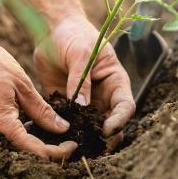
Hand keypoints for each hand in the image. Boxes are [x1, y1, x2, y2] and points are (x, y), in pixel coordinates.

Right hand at [0, 35, 77, 159]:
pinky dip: (10, 136)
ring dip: (27, 144)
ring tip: (41, 127)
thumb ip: (42, 111)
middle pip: (21, 155)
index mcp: (2, 125)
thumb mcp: (22, 84)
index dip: (59, 153)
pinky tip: (20, 121)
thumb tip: (62, 128)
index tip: (73, 145)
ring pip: (7, 150)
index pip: (36, 152)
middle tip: (61, 139)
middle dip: (45, 151)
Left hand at [34, 15, 135, 146]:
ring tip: (72, 148)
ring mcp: (85, 103)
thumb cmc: (74, 35)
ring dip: (83, 138)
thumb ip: (81, 80)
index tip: (106, 130)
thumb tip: (82, 107)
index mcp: (115, 82)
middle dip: (103, 138)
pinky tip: (52, 139)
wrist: (52, 30)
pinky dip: (62, 131)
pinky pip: (67, 122)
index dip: (119, 120)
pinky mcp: (66, 105)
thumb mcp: (80, 53)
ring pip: (89, 128)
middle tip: (91, 147)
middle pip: (110, 124)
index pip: (125, 106)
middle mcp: (103, 96)